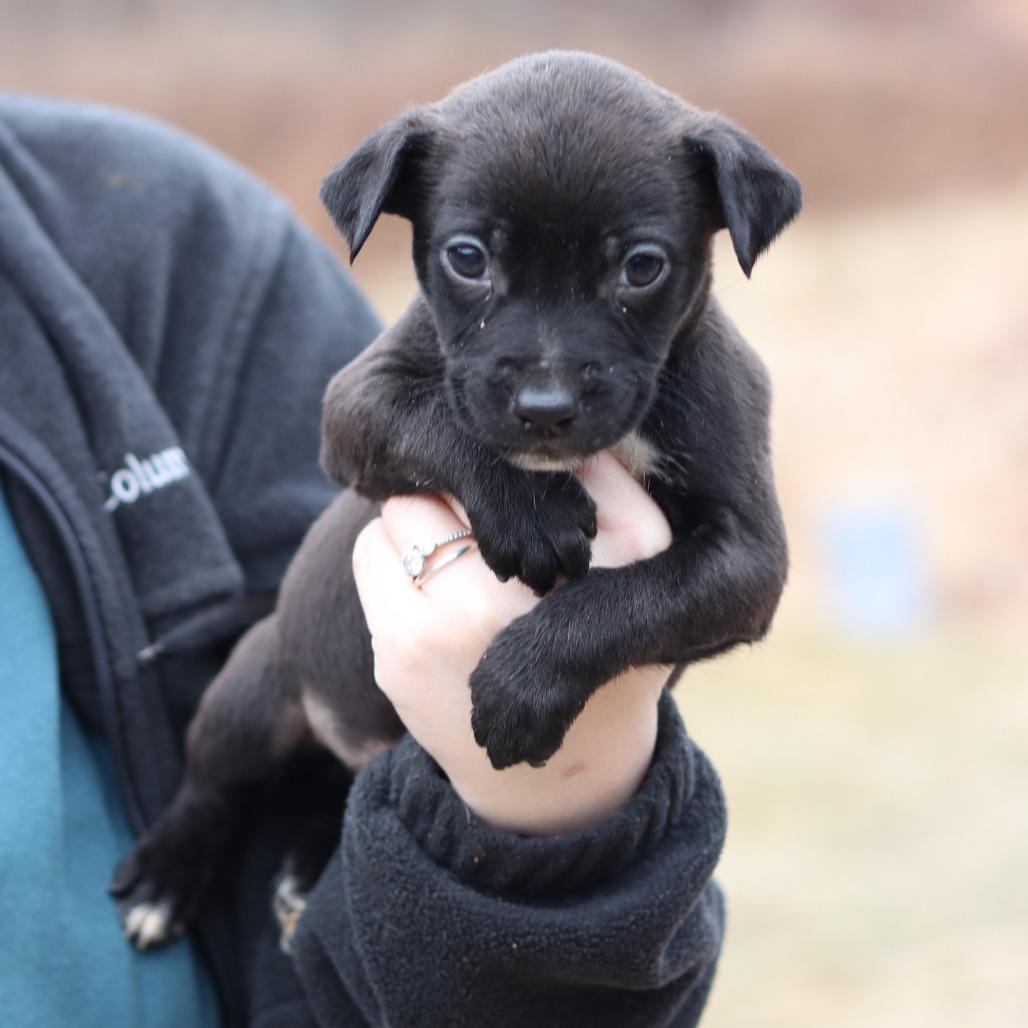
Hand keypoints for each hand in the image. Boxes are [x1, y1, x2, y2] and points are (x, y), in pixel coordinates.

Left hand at [351, 452, 671, 834]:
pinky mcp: (401, 654)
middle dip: (461, 481)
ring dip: (420, 512)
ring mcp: (456, 626)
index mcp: (617, 553)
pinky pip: (370, 552)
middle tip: (476, 505)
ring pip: (403, 505)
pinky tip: (429, 581)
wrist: (568, 763)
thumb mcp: (642, 553)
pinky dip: (391, 550)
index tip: (510, 472)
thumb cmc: (605, 635)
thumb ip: (603, 477)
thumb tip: (530, 421)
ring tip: (455, 545)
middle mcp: (532, 590)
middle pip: (462, 471)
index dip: (508, 453)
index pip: (532, 454)